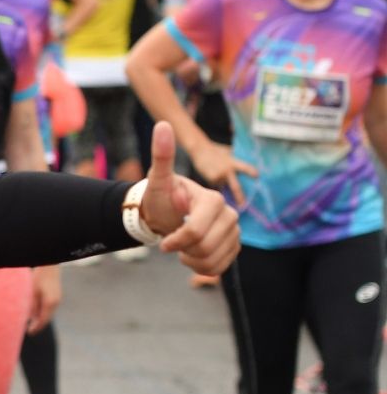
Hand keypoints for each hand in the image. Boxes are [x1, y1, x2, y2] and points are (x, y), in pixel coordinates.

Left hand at [28, 264, 60, 333]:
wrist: (49, 266)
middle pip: (47, 318)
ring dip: (41, 319)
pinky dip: (43, 313)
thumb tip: (30, 318)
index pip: (43, 320)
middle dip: (38, 325)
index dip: (36, 328)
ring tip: (32, 325)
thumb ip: (32, 306)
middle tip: (30, 332)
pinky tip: (37, 314)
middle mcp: (55, 303)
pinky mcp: (57, 296)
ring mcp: (57, 299)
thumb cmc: (39, 278)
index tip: (30, 333)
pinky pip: (50, 308)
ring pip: (48, 314)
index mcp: (49, 303)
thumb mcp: (32, 292)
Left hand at [140, 122, 241, 275]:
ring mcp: (234, 231)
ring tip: (183, 247)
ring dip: (192, 260)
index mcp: (212, 200)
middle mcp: (230, 215)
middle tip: (173, 241)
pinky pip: (219, 268)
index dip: (176, 241)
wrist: (168, 212)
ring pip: (213, 260)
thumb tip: (162, 125)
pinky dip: (202, 267)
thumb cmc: (162, 196)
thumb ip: (162, 155)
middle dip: (183, 249)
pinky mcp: (234, 246)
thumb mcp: (158, 178)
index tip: (163, 243)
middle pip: (204, 247)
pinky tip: (193, 255)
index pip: (195, 231)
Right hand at [187, 137, 256, 207]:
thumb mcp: (229, 153)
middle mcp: (227, 171)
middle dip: (239, 197)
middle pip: (235, 187)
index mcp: (233, 162)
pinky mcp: (210, 179)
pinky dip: (215, 181)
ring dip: (222, 183)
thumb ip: (235, 161)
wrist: (200, 149)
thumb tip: (242, 169)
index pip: (245, 168)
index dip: (251, 172)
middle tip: (242, 205)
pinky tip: (211, 173)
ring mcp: (218, 176)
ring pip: (223, 186)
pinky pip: (216, 185)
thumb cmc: (216, 150)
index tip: (257, 176)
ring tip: (216, 172)